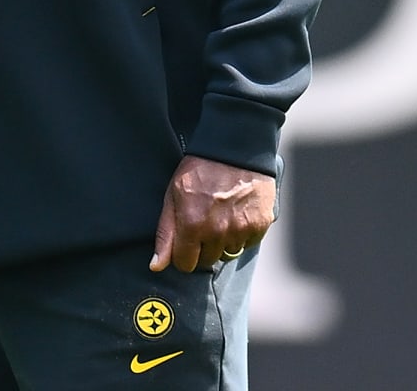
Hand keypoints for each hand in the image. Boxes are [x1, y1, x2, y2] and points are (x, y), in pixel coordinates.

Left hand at [149, 155, 275, 272]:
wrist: (235, 150)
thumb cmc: (199, 170)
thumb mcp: (173, 196)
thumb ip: (165, 233)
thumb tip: (156, 266)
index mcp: (192, 225)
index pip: (185, 264)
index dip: (183, 255)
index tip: (185, 243)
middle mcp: (217, 232)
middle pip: (207, 261)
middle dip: (202, 248)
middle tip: (203, 224)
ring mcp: (241, 230)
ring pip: (228, 254)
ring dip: (222, 242)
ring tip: (220, 216)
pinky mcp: (260, 225)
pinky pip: (247, 244)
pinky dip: (241, 235)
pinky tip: (236, 215)